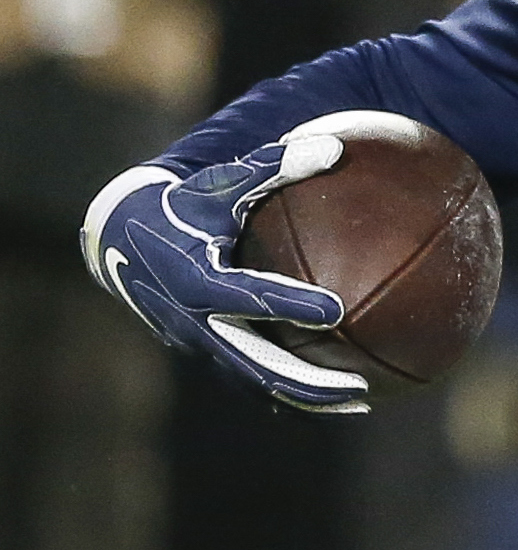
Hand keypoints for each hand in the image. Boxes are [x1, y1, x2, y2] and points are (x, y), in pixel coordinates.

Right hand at [82, 137, 370, 412]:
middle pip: (257, 364)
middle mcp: (196, 321)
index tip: (338, 310)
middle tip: (361, 388)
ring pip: (258, 382)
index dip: (291, 304)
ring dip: (307, 397)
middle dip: (308, 381)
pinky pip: (253, 376)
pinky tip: (337, 394)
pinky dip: (292, 389)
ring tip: (363, 403)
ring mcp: (198, 343)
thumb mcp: (221, 182)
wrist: (122, 242)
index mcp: (197, 279)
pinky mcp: (205, 352)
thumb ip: (276, 166)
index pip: (250, 297)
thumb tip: (336, 145)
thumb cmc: (182, 205)